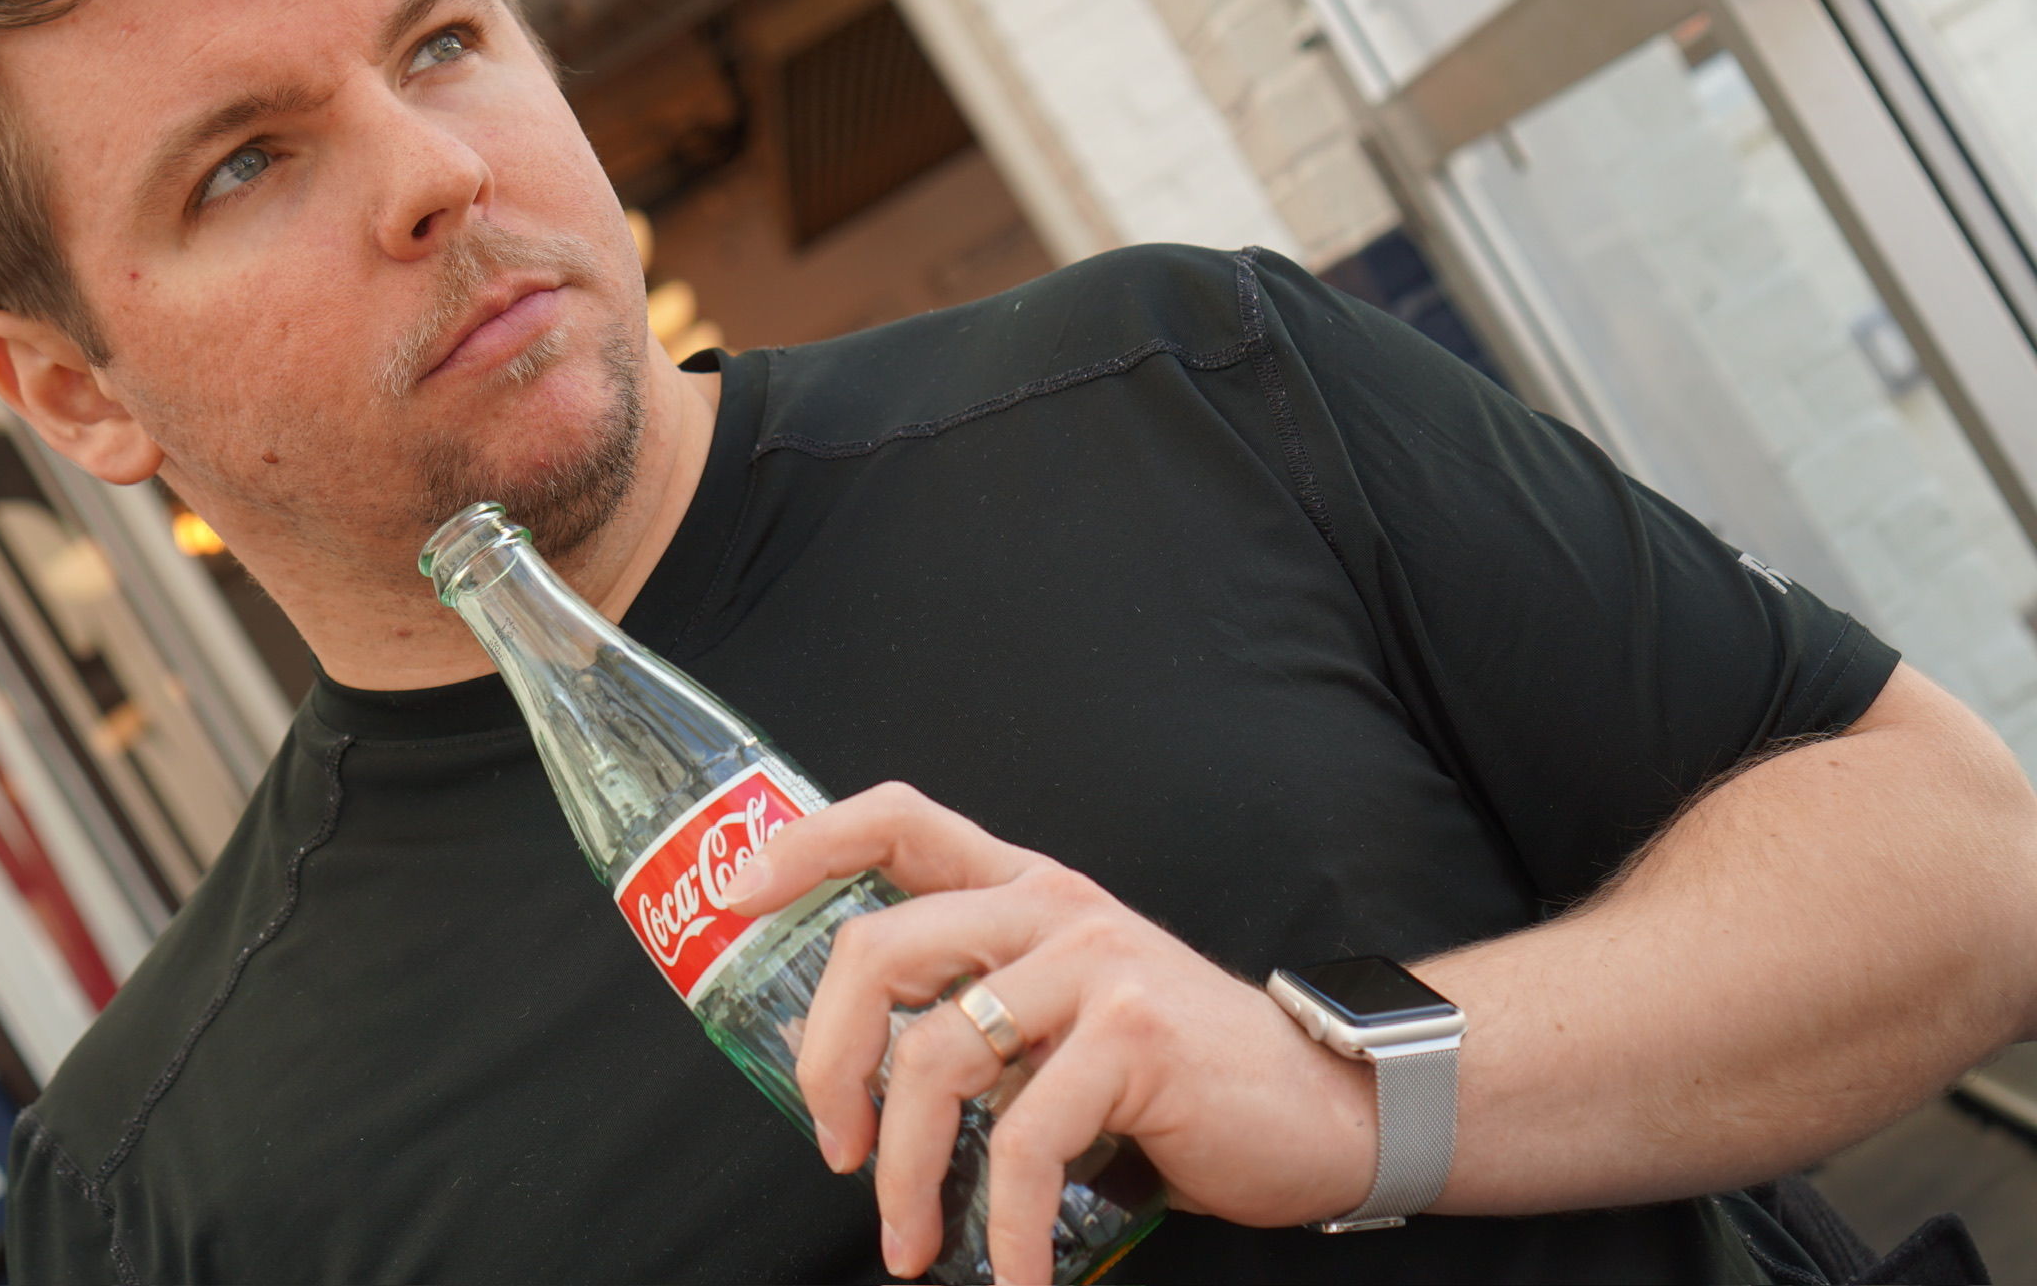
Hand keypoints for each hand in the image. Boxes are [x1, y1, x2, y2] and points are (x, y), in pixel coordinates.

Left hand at [721, 782, 1377, 1283]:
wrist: (1322, 1106)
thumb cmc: (1179, 1074)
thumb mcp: (1068, 1010)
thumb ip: (982, 1006)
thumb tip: (854, 1077)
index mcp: (1026, 890)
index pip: (899, 819)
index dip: (807, 845)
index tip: (737, 897)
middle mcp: (1054, 906)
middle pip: (880, 948)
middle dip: (827, 1061)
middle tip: (830, 1148)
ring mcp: (1095, 964)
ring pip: (935, 1057)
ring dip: (902, 1173)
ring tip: (913, 1243)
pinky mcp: (1133, 1037)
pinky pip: (1022, 1140)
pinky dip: (999, 1227)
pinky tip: (1009, 1277)